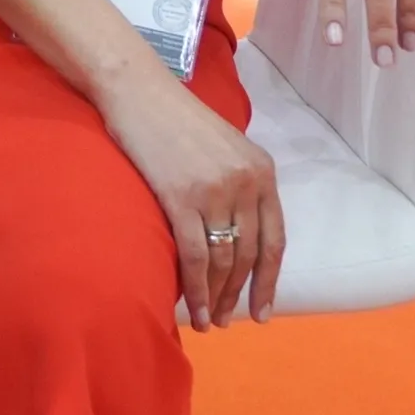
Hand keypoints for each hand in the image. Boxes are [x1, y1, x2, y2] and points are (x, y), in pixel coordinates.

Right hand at [99, 64, 284, 331]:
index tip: (262, 312)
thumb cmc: (177, 118)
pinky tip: (194, 310)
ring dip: (217, 298)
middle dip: (240, 294)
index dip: (269, 281)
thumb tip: (240, 236)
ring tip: (209, 321)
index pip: (274, 239)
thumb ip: (240, 185)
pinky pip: (196, 257)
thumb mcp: (226, 147)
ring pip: (224, 261)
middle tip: (229, 321)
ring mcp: (215, 191)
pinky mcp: (182, 198)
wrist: (140, 92)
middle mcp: (246, 182)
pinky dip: (197, 290)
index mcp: (262, 170)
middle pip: (249, 255)